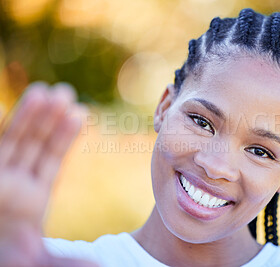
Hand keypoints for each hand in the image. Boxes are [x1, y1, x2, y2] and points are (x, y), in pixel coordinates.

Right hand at [0, 82, 95, 265]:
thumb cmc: (10, 264)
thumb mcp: (39, 264)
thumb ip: (65, 264)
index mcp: (30, 200)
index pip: (51, 160)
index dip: (63, 136)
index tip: (78, 113)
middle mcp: (12, 186)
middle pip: (34, 145)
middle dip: (48, 118)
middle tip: (65, 92)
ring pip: (15, 143)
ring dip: (29, 117)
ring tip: (47, 92)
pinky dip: (2, 129)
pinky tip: (4, 110)